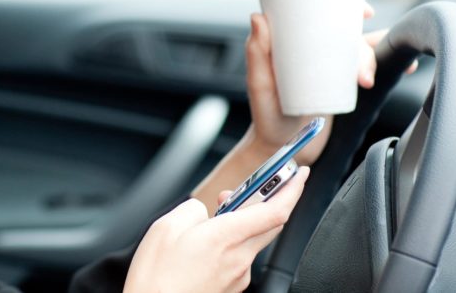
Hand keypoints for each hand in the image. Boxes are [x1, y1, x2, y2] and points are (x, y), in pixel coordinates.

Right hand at [124, 167, 309, 292]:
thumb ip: (192, 209)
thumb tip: (203, 210)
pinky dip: (232, 242)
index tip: (299, 174)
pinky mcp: (232, 287)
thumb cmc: (157, 276)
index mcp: (225, 237)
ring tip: (218, 214)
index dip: (292, 189)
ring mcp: (238, 276)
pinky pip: (240, 256)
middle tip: (260, 185)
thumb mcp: (165, 226)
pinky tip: (209, 242)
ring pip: (252, 239)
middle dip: (270, 200)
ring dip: (244, 222)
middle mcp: (239, 259)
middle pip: (271, 224)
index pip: (274, 210)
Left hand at [243, 4, 416, 165]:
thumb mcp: (259, 84)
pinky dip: (390, 66)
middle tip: (361, 74)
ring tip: (369, 80)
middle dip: (362, 48)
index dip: (344, 6)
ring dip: (376, 58)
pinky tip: (406, 67)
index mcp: (293, 43)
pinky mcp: (343, 85)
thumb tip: (258, 16)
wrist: (282, 149)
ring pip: (362, 51)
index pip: (320, 13)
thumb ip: (257, 54)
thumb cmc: (265, 115)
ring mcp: (330, 68)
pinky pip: (368, 69)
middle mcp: (313, 50)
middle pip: (347, 34)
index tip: (363, 12)